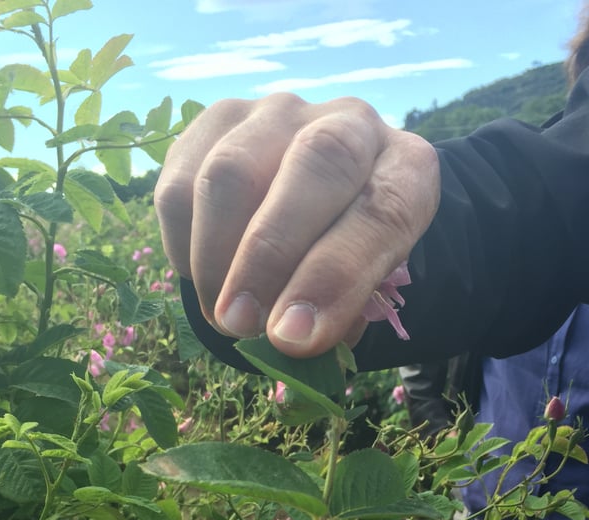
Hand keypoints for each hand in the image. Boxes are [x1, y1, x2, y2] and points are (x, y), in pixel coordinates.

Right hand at [154, 93, 440, 356]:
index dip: (337, 276)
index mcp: (406, 168)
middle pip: (315, 164)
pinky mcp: (216, 121)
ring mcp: (279, 113)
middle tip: (242, 325)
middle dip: (269, 257)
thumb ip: (338, 312)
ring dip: (217, 260)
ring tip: (224, 317)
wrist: (315, 208)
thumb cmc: (344, 260)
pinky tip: (206, 280)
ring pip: (231, 173)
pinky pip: (181, 187)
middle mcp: (350, 122)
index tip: (295, 337)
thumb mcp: (363, 291)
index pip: (386, 209)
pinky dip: (185, 248)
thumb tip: (290, 338)